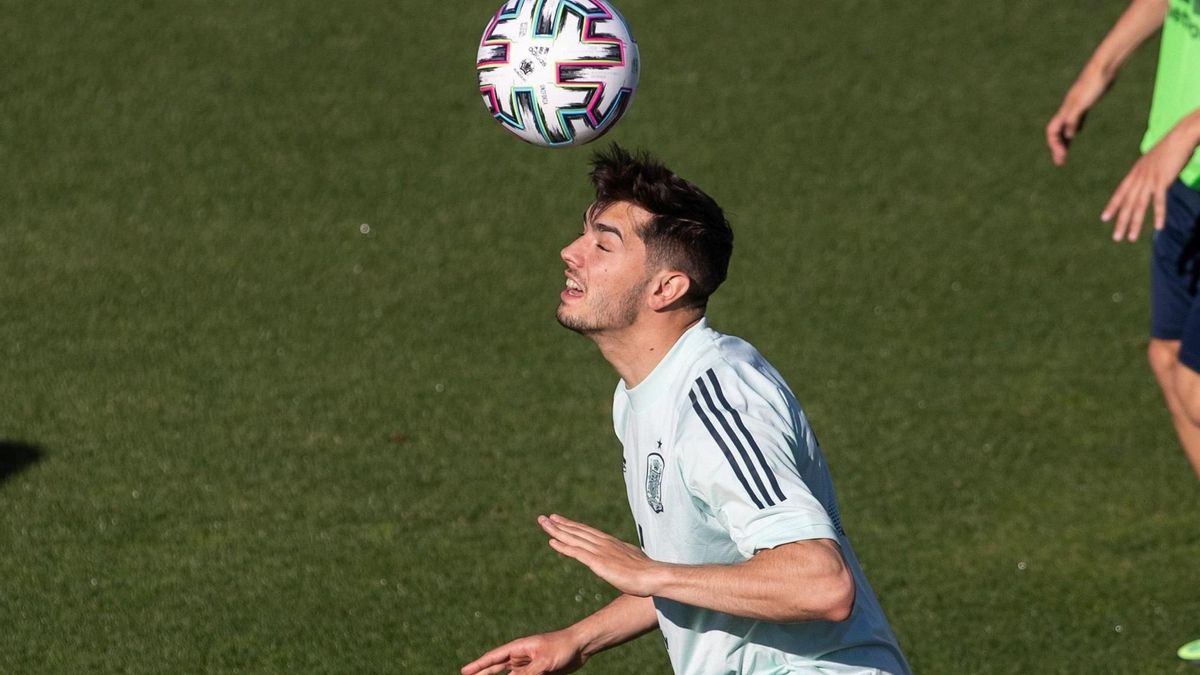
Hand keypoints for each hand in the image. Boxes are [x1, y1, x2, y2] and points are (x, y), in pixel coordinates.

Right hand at [461, 629, 586, 674]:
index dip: (478, 665)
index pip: (494, 658)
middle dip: (482, 674)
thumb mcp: (544, 662)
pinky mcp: (536, 673)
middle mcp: (519, 657)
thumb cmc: (562, 647)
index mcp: (518, 648)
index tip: (464, 671)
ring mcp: (527, 666)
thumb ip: (528, 673)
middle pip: (495, 668)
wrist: (580, 646)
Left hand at [539, 514, 660, 596]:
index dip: (573, 526)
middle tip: (544, 517)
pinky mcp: (597, 562)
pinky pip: (576, 552)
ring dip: (556, 530)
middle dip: (560, 524)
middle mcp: (603, 543)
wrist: (653, 576)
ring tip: (543, 523)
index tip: (560, 520)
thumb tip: (626, 563)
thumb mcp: (633, 563)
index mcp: (611, 543)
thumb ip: (625, 561)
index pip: (588, 532)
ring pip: (573, 538)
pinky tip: (552, 542)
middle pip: (577, 531)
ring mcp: (600, 551)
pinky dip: (563, 546)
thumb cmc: (647, 573)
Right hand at [1046, 70, 1107, 165]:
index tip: (1061, 157)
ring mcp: (1076, 106)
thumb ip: (1074, 119)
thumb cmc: (1094, 83)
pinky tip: (1077, 133)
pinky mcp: (1085, 102)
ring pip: (1066, 126)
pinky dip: (1074, 129)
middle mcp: (1068, 109)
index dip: (1055, 145)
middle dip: (1057, 147)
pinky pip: (1075, 119)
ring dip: (1064, 139)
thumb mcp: (1083, 103)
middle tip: (1060, 162)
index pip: (1053, 131)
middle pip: (1057, 131)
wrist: (1104, 66)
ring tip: (1065, 151)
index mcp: (1066, 110)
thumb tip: (1070, 135)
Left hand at [1101, 129, 1196, 240]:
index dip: (1112, 206)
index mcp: (1136, 172)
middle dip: (1121, 221)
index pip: (1120, 192)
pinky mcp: (1163, 180)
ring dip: (1135, 223)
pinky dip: (1158, 214)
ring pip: (1139, 205)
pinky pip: (1160, 201)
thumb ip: (1148, 172)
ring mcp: (1150, 179)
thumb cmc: (1171, 148)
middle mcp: (1139, 177)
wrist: (1182, 135)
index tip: (1104, 218)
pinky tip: (1158, 227)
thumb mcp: (1154, 161)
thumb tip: (1147, 181)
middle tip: (1116, 238)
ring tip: (1131, 238)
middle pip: (1128, 203)